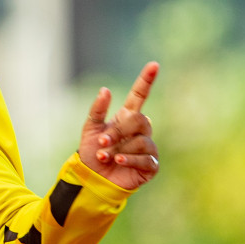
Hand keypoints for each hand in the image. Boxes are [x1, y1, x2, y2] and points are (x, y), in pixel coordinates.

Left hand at [79, 61, 158, 190]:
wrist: (92, 178)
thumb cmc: (93, 153)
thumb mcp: (90, 129)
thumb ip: (97, 110)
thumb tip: (105, 90)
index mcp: (127, 117)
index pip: (139, 95)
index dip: (146, 80)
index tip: (154, 65)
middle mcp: (140, 130)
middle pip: (138, 120)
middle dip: (118, 131)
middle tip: (102, 143)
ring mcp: (147, 147)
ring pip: (141, 141)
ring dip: (120, 149)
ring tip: (105, 156)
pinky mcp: (150, 165)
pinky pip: (145, 158)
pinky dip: (129, 160)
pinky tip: (117, 161)